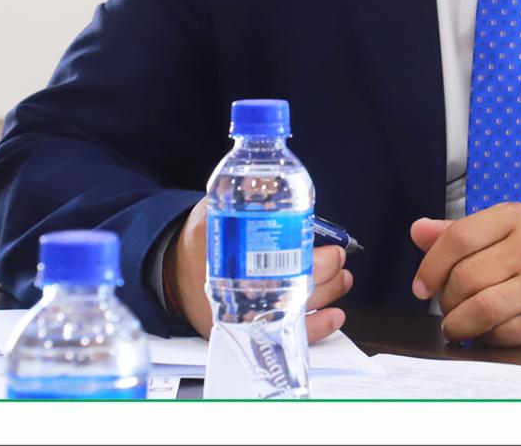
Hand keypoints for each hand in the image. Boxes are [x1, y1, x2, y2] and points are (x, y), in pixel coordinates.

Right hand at [166, 197, 352, 341]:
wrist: (176, 275)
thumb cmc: (201, 242)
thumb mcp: (212, 212)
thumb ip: (240, 198)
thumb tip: (268, 185)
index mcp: (223, 256)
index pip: (266, 254)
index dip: (300, 250)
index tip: (325, 244)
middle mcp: (235, 290)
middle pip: (288, 284)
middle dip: (323, 270)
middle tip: (337, 257)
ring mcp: (244, 314)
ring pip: (294, 309)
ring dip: (328, 293)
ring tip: (343, 278)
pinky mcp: (250, 330)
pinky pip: (287, 335)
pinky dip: (317, 327)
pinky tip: (335, 315)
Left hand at [409, 204, 520, 346]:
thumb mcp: (501, 233)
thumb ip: (458, 233)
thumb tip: (418, 230)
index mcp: (516, 217)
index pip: (459, 237)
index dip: (431, 266)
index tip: (421, 288)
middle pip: (465, 277)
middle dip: (446, 299)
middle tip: (448, 306)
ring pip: (481, 309)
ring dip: (458, 323)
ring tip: (457, 324)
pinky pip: (501, 335)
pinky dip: (484, 338)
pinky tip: (486, 331)